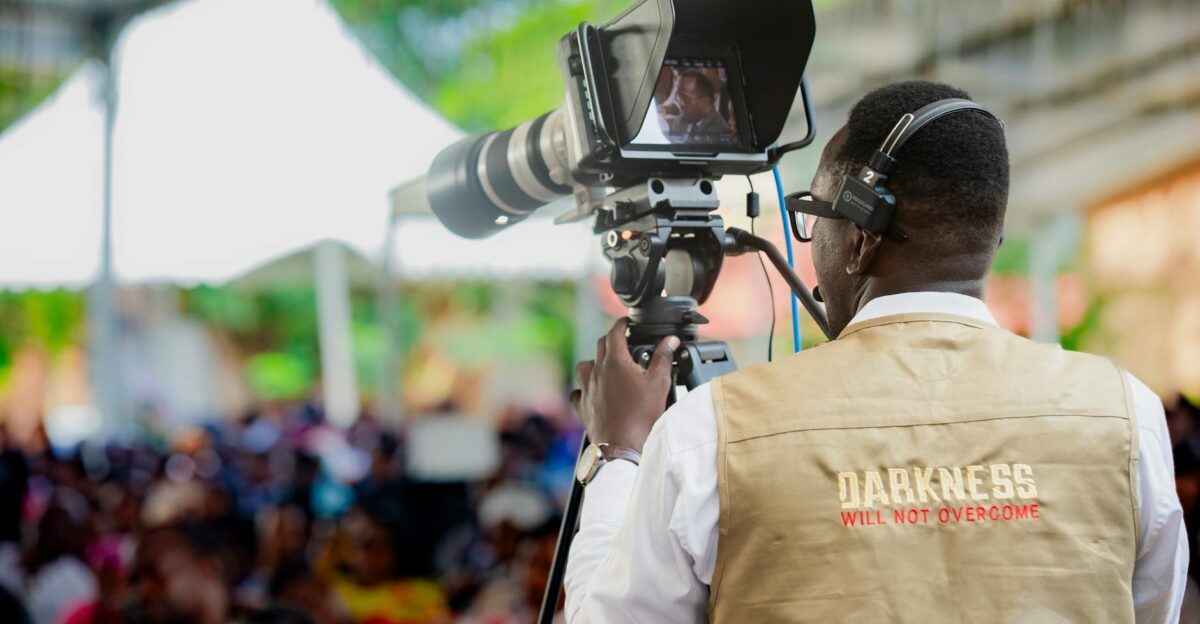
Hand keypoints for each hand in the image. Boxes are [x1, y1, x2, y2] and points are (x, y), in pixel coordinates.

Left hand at [571, 318, 679, 453]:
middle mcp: (597, 372)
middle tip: (624, 343)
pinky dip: (584, 388)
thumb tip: (670, 340)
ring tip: (607, 367)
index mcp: (615, 362)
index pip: (615, 332)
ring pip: (585, 366)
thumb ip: (663, 357)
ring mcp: (587, 389)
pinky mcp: (583, 406)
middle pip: (600, 346)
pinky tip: (593, 391)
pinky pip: (578, 391)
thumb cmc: (641, 416)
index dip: (621, 323)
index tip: (627, 322)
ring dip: (595, 362)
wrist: (622, 446)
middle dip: (611, 340)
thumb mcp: (659, 383)